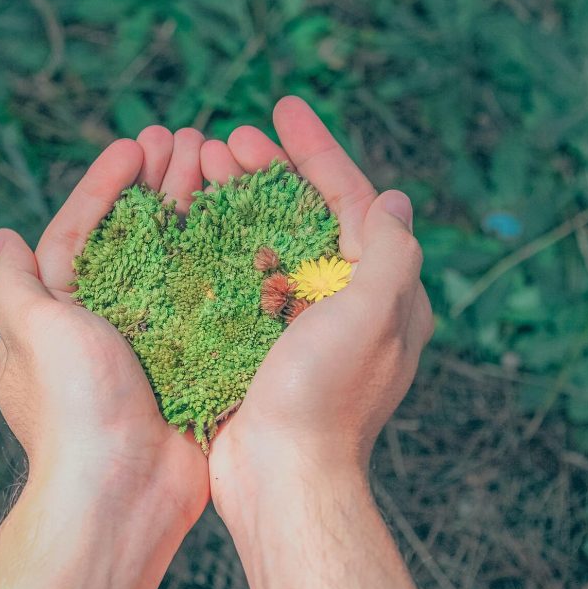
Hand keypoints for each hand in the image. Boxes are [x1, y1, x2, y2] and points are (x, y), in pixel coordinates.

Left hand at [0, 128, 208, 516]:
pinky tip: (246, 228)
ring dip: (193, 213)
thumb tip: (1, 239)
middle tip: (189, 141)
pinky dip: (225, 263)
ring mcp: (152, 344)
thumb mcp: (32, 334)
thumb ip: (11, 285)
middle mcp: (106, 325)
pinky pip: (210, 302)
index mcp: (61, 313)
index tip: (137, 144)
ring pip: (176, 263)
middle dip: (158, 188)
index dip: (107, 184)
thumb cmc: (74, 408)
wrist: (124, 492)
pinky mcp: (193, 363)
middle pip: (134, 239)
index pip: (81, 231)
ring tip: (218, 166)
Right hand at [201, 95, 433, 505]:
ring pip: (271, 244)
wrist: (281, 479)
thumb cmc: (326, 398)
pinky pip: (244, 280)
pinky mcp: (262, 344)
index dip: (318, 151)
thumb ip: (390, 252)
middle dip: (269, 172)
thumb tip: (395, 200)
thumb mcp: (372, 315)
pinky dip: (221, 247)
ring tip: (200, 169)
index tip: (282, 109)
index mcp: (382, 293)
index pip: (354, 202)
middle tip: (225, 141)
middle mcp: (346, 303)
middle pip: (308, 217)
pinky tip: (192, 224)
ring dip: (238, 203)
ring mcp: (302, 325)